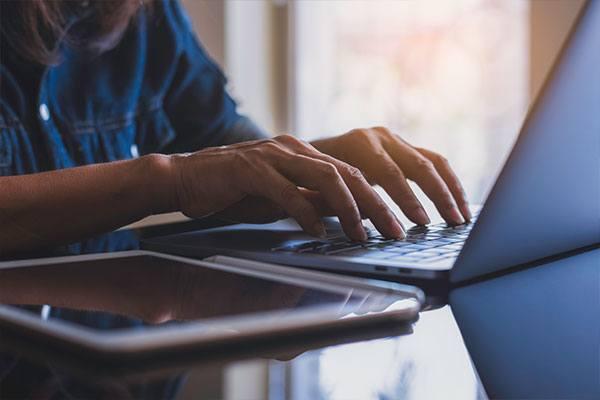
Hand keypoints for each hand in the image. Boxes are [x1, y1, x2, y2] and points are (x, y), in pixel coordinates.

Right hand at [169, 135, 403, 240]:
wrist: (184, 178)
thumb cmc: (233, 190)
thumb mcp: (280, 197)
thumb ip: (310, 200)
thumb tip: (344, 215)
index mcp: (302, 153)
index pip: (352, 173)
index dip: (378, 200)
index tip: (396, 224)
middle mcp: (292, 149)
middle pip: (348, 173)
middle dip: (376, 205)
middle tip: (396, 231)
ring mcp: (271, 156)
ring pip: (325, 176)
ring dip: (349, 207)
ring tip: (363, 233)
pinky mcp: (249, 169)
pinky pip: (286, 190)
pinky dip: (305, 211)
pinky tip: (318, 230)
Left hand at [312, 127, 470, 225]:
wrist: (308, 154)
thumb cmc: (310, 177)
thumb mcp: (318, 188)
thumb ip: (340, 201)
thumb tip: (368, 220)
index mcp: (357, 144)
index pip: (389, 173)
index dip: (406, 200)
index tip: (420, 224)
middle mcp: (380, 137)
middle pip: (418, 164)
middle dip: (438, 196)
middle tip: (452, 223)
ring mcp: (395, 140)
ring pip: (433, 162)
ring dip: (451, 190)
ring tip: (463, 218)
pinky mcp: (405, 149)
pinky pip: (435, 163)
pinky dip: (449, 184)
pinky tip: (459, 205)